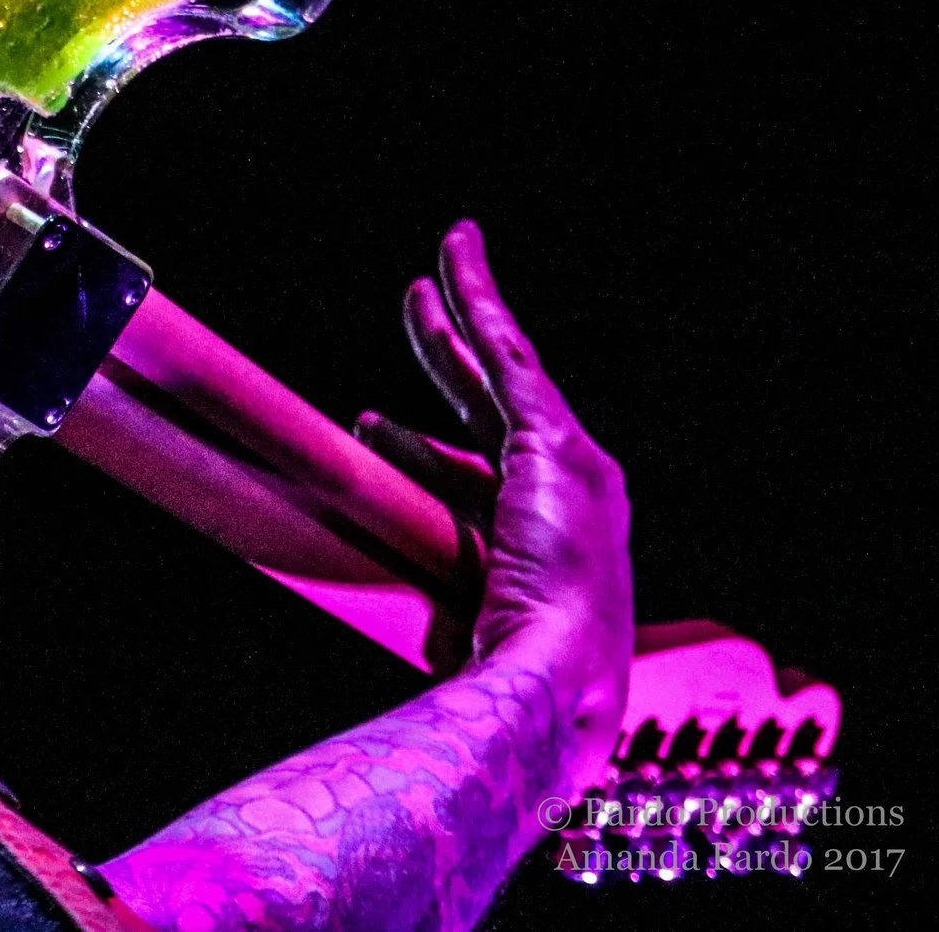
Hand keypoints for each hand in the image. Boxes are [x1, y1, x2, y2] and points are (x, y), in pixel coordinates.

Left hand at [384, 220, 633, 786]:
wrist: (557, 682)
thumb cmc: (507, 678)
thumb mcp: (453, 625)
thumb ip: (422, 597)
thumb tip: (370, 599)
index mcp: (543, 540)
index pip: (471, 471)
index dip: (422, 443)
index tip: (375, 425)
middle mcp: (567, 494)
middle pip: (491, 404)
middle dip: (452, 351)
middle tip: (417, 303)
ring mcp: (569, 464)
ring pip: (503, 364)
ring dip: (464, 310)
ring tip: (433, 267)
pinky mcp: (553, 443)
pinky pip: (505, 354)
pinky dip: (480, 299)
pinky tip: (456, 256)